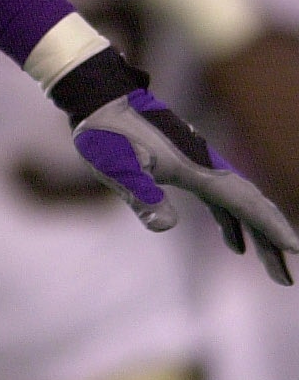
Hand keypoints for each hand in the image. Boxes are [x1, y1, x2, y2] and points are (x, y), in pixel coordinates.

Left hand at [61, 48, 297, 284]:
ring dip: (257, 234)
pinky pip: (221, 198)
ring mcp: (199, 164)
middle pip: (250, 207)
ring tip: (272, 267)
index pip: (244, 203)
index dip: (270, 227)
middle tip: (285, 280)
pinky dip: (233, 221)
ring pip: (239, 203)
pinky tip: (235, 243)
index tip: (294, 250)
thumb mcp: (116, 166)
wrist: (100, 99)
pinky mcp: (187, 165)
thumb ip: (140, 194)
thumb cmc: (106, 132)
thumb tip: (166, 227)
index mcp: (197, 168)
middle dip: (271, 241)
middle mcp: (207, 165)